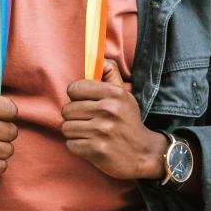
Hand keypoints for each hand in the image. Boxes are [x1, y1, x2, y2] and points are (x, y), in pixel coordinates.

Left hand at [60, 59, 167, 180]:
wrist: (143, 154)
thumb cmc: (128, 121)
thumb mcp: (124, 94)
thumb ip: (110, 74)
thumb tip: (98, 57)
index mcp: (114, 94)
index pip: (74, 88)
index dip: (76, 97)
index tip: (85, 102)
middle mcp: (108, 110)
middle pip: (67, 110)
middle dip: (75, 117)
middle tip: (89, 121)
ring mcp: (102, 131)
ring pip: (66, 128)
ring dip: (75, 132)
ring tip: (90, 133)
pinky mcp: (96, 150)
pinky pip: (70, 145)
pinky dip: (78, 146)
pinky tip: (91, 145)